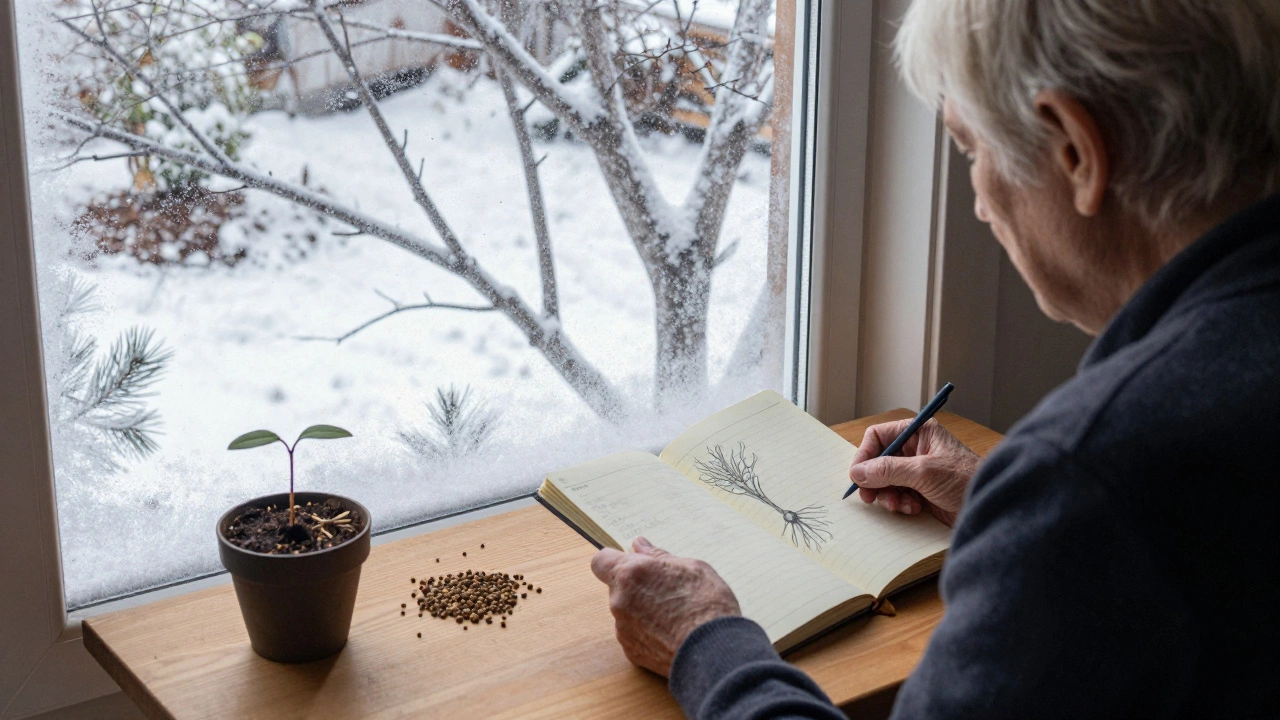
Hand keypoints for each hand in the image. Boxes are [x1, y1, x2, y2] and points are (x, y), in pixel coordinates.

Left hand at [590, 537, 740, 676]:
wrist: (713, 651)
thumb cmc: (707, 604)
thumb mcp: (691, 568)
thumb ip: (659, 556)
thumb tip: (640, 546)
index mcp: (632, 573)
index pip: (601, 561)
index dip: (614, 561)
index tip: (631, 564)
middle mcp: (620, 600)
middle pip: (618, 587)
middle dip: (636, 587)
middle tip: (666, 590)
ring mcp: (623, 628)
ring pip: (626, 612)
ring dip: (642, 610)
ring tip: (674, 615)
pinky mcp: (631, 651)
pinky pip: (633, 634)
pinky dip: (647, 632)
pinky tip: (671, 633)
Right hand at [849, 419, 978, 526]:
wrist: (988, 506)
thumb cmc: (965, 480)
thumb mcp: (923, 472)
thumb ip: (888, 470)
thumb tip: (857, 472)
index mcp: (918, 432)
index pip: (878, 437)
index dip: (865, 455)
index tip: (857, 476)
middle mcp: (916, 449)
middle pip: (879, 461)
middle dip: (875, 480)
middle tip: (870, 498)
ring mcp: (918, 470)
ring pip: (885, 481)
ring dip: (887, 495)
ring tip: (898, 505)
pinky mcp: (921, 490)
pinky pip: (897, 494)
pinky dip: (899, 503)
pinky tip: (912, 509)